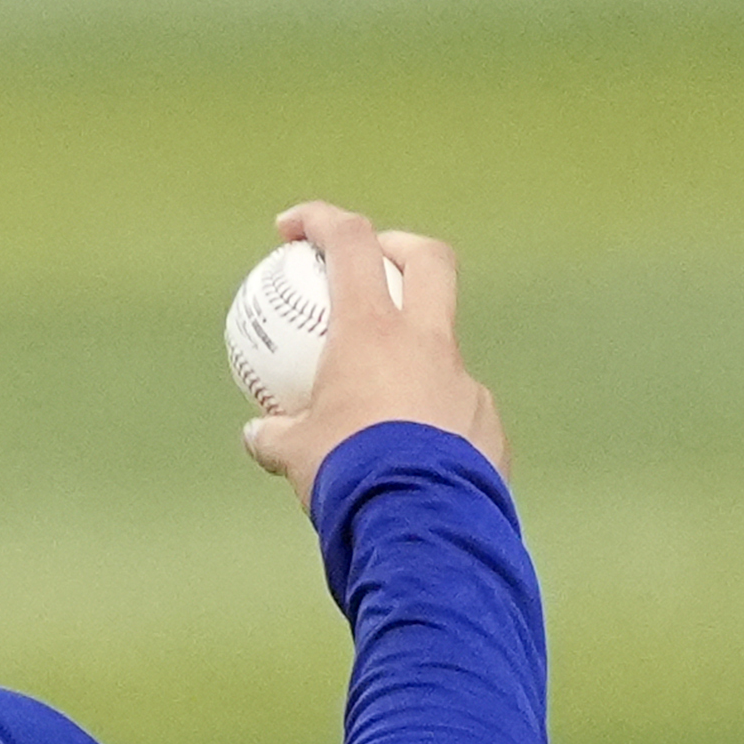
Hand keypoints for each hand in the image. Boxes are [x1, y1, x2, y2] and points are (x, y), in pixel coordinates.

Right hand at [242, 201, 508, 510]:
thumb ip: (275, 436)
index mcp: (372, 333)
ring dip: (412, 353)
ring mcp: (463, 382)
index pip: (351, 245)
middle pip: (429, 260)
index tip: (292, 228)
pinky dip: (430, 418)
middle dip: (398, 248)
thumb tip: (258, 434)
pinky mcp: (486, 424)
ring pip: (443, 346)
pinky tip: (411, 453)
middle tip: (372, 264)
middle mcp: (426, 344)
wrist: (419, 523)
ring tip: (383, 394)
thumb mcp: (295, 457)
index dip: (321, 221)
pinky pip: (454, 408)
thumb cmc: (348, 476)